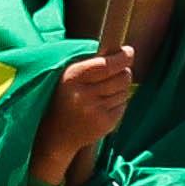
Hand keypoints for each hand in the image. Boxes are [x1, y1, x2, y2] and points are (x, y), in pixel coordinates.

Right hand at [34, 47, 137, 177]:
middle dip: (124, 71)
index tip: (128, 51)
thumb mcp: (68, 76)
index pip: (107, 65)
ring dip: (120, 87)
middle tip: (119, 71)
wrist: (56, 134)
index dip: (122, 57)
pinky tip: (104, 104)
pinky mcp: (105, 124)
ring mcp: (95, 112)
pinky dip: (118, 102)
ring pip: (124, 91)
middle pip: (121, 77)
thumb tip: (123, 52)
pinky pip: (123, 105)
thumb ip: (92, 63)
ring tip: (105, 90)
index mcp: (72, 78)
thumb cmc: (64, 97)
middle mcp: (84, 95)